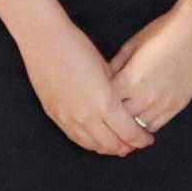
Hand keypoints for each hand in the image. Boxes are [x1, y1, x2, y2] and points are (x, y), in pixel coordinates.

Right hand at [19, 23, 152, 157]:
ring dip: (107, 148)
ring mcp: (69, 119)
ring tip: (117, 144)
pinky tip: (96, 139)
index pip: (128, 133)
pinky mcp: (55, 117)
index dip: (140, 139)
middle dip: (126, 147)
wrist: (45, 42)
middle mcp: (87, 117)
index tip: (147, 138)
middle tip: (134, 143)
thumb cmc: (77, 48)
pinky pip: (76, 138)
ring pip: (92, 146)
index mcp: (105, 104)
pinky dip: (89, 142)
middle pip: (112, 145)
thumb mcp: (106, 69)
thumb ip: (115, 91)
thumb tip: (122, 103)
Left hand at [108, 0, 191, 136]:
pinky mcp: (176, 107)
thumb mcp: (131, 46)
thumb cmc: (163, 33)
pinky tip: (140, 119)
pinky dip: (145, 125)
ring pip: (137, 128)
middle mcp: (144, 97)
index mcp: (129, 80)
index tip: (94, 101)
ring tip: (121, 121)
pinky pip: (155, 126)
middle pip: (119, 120)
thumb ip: (115, 66)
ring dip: (128, 125)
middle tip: (104, 116)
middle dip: (111, 117)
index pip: (105, 102)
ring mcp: (162, 105)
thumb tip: (104, 81)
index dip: (98, 102)